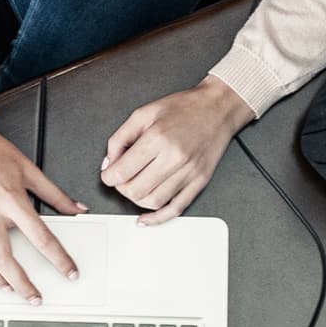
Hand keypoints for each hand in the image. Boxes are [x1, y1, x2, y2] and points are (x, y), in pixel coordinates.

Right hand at [0, 116, 87, 303]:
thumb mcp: (30, 169)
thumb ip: (55, 194)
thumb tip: (77, 209)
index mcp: (13, 200)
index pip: (42, 237)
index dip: (59, 259)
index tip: (69, 273)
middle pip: (7, 257)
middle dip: (23, 283)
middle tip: (35, 297)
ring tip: (7, 289)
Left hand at [100, 75, 254, 224]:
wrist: (217, 108)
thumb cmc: (184, 108)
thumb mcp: (143, 113)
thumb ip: (120, 138)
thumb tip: (109, 163)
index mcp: (158, 138)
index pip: (122, 171)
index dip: (108, 177)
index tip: (108, 174)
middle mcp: (174, 157)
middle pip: (135, 190)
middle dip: (121, 188)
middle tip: (120, 179)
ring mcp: (189, 172)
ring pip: (153, 202)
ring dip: (136, 200)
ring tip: (135, 187)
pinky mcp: (199, 181)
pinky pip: (176, 208)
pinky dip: (158, 218)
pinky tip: (146, 218)